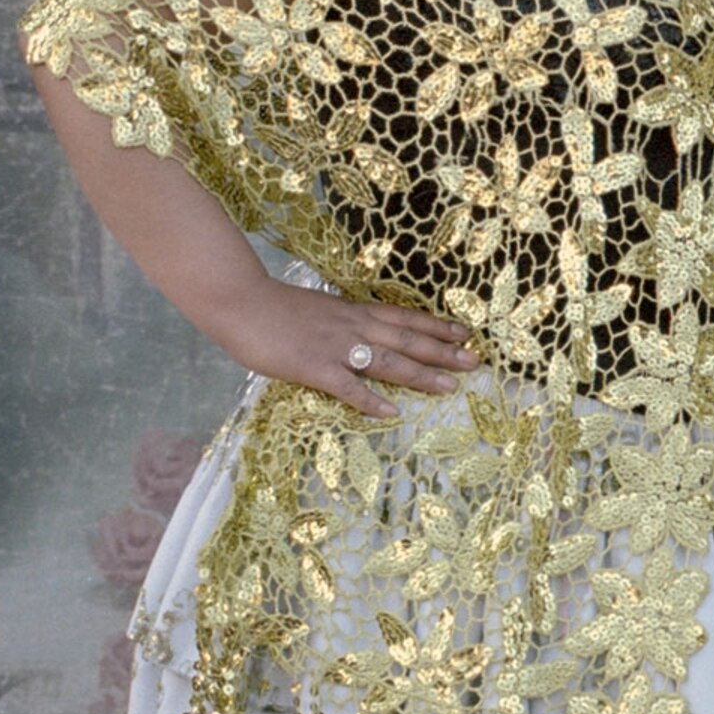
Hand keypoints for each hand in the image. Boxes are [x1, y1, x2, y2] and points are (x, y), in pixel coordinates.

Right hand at [214, 281, 481, 418]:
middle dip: (444, 352)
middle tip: (475, 362)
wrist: (238, 300)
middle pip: (407, 339)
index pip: (404, 318)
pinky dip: (371, 400)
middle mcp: (353, 327)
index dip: (436, 326)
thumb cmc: (272, 306)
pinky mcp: (314, 367)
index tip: (465, 333)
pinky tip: (392, 413)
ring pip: (388, 361)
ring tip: (450, 387)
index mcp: (353, 312)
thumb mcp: (317, 309)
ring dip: (421, 375)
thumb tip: (357, 338)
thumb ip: (339, 324)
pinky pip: (348, 387)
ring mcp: (336, 347)